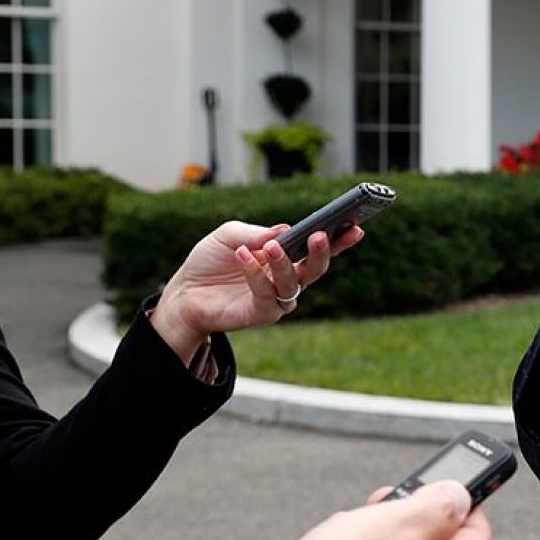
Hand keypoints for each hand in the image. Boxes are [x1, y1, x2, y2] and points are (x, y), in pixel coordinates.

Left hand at [149, 221, 363, 363]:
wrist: (183, 292)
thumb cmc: (210, 261)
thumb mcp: (228, 235)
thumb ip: (255, 232)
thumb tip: (284, 231)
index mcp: (287, 257)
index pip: (318, 249)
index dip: (340, 240)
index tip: (356, 226)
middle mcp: (287, 278)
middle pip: (316, 268)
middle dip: (321, 253)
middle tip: (320, 236)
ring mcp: (277, 298)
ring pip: (294, 282)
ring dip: (285, 264)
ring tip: (272, 247)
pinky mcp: (261, 313)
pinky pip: (266, 293)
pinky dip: (256, 273)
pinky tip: (244, 255)